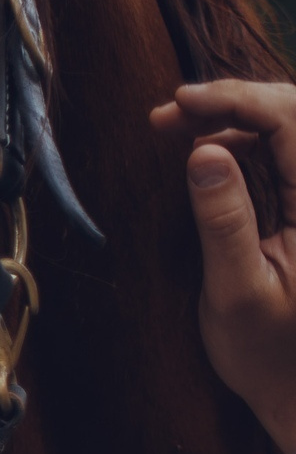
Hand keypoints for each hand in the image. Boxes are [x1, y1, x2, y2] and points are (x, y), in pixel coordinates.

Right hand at [151, 81, 295, 453]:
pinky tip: (205, 154)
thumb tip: (203, 153)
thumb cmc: (267, 354)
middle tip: (169, 113)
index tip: (179, 102)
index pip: (292, 122)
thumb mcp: (236, 291)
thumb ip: (224, 220)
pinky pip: (282, 157)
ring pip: (288, 130)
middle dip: (234, 101)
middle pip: (294, 114)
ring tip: (177, 128)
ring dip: (234, 120)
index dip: (236, 99)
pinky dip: (242, 145)